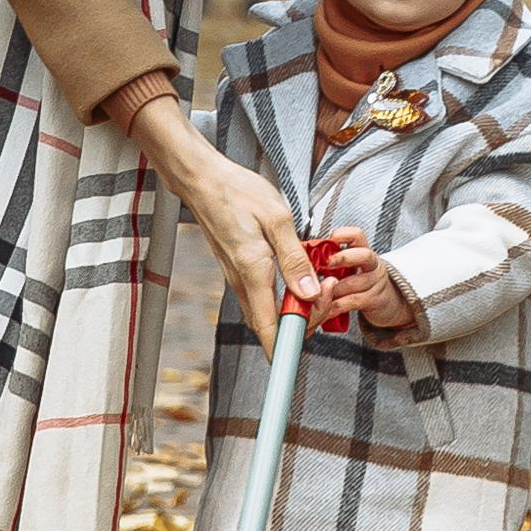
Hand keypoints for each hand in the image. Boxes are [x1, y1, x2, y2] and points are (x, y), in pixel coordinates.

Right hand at [127, 103, 316, 345]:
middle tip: (327, 292)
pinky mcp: (237, 270)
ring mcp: (237, 278)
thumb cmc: (237, 192)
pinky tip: (297, 274)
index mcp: (253, 272)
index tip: (307, 345)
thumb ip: (294, 259)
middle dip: (303, 321)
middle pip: (271, 326)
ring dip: (294, 308)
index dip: (286, 350)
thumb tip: (310, 293)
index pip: (269, 329)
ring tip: (317, 282)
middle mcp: (241, 282)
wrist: (203, 180)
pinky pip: (261, 296)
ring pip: (266, 312)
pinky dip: (282, 295)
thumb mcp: (277, 218)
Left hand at [319, 225, 411, 333]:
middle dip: (343, 258)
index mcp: (362, 251)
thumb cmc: (363, 283)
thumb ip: (332, 262)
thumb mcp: (350, 268)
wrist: (388, 304)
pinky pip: (351, 301)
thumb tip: (302, 260)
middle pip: (363, 255)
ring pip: (352, 282)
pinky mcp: (374, 300)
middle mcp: (371, 264)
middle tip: (325, 264)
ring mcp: (374, 282)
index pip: (357, 236)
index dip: (344, 235)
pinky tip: (324, 309)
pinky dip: (335, 306)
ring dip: (332, 288)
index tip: (330, 238)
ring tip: (317, 292)